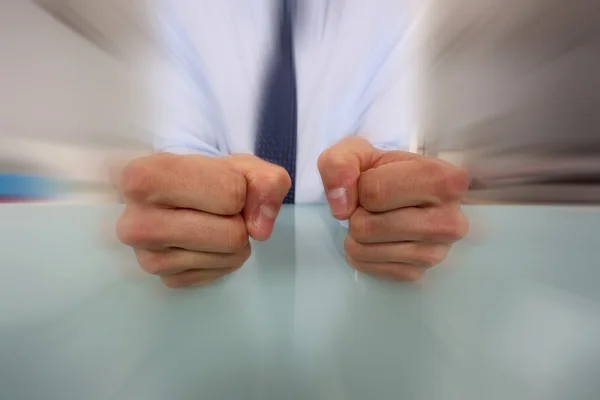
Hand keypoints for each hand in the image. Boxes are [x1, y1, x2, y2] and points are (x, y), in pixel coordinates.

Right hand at [117, 153, 290, 287]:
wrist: (177, 197)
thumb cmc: (206, 176)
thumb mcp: (241, 166)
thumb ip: (267, 182)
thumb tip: (261, 228)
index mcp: (144, 178)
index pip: (231, 195)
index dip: (240, 189)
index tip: (219, 183)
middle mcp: (137, 222)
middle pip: (232, 234)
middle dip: (240, 220)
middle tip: (220, 209)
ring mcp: (148, 257)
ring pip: (230, 256)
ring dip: (235, 242)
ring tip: (214, 223)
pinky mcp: (164, 280)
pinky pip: (219, 274)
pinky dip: (223, 258)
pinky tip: (206, 242)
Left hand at [318, 137, 468, 280]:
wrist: (391, 194)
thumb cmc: (379, 171)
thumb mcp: (355, 151)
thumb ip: (340, 164)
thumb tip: (341, 206)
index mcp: (445, 180)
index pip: (374, 192)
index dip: (359, 187)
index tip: (372, 182)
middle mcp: (450, 220)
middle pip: (368, 226)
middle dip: (356, 214)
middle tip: (369, 206)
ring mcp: (436, 252)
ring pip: (366, 249)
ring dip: (355, 236)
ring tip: (370, 221)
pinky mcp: (418, 273)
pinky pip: (370, 268)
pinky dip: (361, 255)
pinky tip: (373, 240)